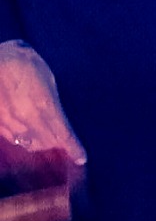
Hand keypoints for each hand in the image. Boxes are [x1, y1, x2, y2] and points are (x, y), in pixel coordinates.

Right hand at [0, 41, 85, 164]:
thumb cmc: (23, 62)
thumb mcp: (47, 77)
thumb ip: (52, 101)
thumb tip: (57, 117)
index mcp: (45, 106)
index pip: (63, 135)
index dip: (74, 148)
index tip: (81, 158)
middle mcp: (28, 119)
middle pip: (46, 143)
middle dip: (56, 144)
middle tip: (63, 142)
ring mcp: (10, 123)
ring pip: (28, 144)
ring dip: (40, 143)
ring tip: (46, 138)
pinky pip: (13, 138)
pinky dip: (23, 138)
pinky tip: (27, 133)